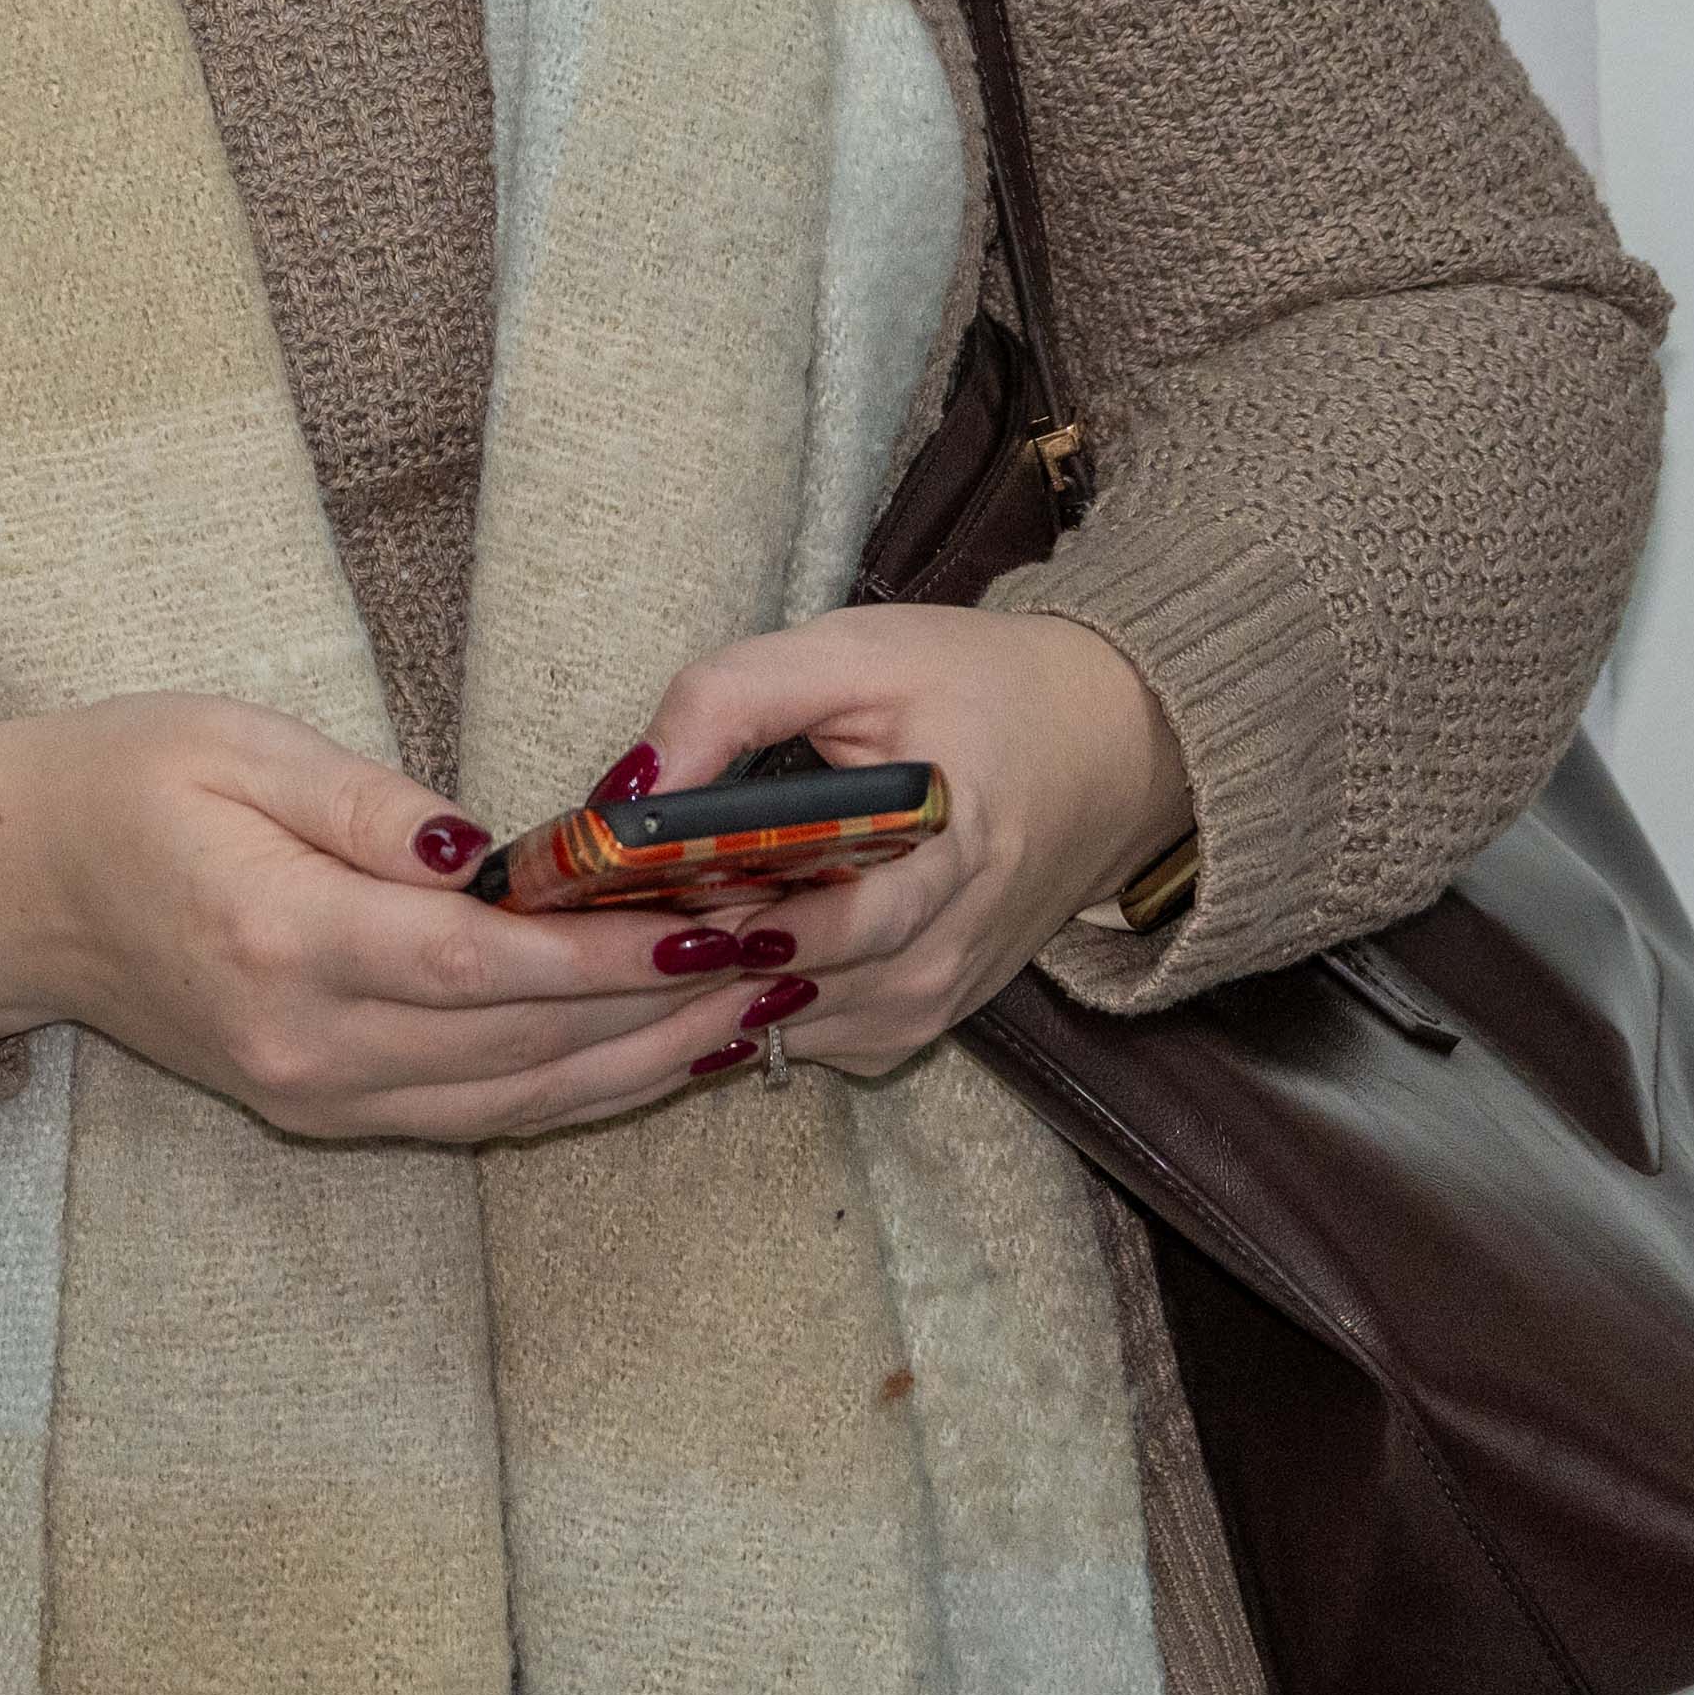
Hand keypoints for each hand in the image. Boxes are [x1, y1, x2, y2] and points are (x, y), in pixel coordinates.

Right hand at [0, 696, 805, 1146]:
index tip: (719, 922)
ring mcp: (311, 1093)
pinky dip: (577, 1088)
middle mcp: (304, 1042)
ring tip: (763, 1006)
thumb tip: (491, 851)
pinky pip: (475, 1114)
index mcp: (279, 936)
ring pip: (513, 1098)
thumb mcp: (234, 744)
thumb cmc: (118, 784)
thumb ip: (369, 806)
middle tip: (789, 954)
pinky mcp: (318, 1110)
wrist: (9, 891)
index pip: (479, 965)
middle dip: (666, 1008)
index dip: (609, 955)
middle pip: (519, 1047)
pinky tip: (660, 1051)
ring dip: (644, 1062)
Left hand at [582, 605, 1189, 1084]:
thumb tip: (622, 790)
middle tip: (585, 933)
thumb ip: (730, 700)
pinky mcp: (917, 1024)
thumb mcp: (853, 654)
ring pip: (784, 1028)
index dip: (733, 926)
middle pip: (792, 990)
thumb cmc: (973, 689)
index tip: (639, 913)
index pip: (840, 925)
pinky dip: (740, 1004)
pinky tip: (691, 952)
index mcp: (953, 848)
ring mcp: (935, 1001)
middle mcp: (947, 950)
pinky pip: (804, 1040)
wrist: (1108, 748)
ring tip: (617, 938)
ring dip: (699, 993)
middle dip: (684, 965)